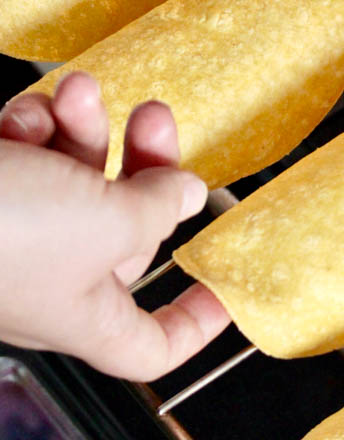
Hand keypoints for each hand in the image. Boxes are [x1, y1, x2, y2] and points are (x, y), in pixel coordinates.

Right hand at [0, 72, 229, 379]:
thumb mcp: (104, 222)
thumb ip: (155, 207)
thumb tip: (187, 194)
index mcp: (88, 315)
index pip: (155, 345)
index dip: (196, 323)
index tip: (227, 291)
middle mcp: (51, 280)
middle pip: (126, 231)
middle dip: (144, 169)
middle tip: (158, 120)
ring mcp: (13, 234)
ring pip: (74, 179)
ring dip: (84, 129)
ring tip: (82, 94)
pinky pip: (25, 156)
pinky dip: (32, 126)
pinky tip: (27, 109)